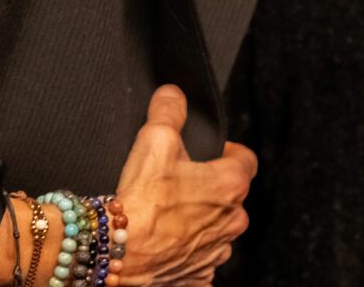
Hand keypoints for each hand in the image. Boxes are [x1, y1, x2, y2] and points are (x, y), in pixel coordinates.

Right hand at [113, 85, 256, 285]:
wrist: (117, 253)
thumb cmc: (142, 200)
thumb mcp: (155, 138)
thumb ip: (169, 110)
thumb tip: (173, 94)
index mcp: (230, 185)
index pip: (245, 159)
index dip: (228, 151)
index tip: (213, 151)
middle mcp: (232, 221)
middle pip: (231, 197)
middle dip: (210, 189)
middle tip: (181, 183)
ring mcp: (217, 252)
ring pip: (216, 230)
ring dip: (199, 222)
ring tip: (169, 215)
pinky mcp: (199, 276)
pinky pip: (200, 261)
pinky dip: (187, 254)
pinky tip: (167, 246)